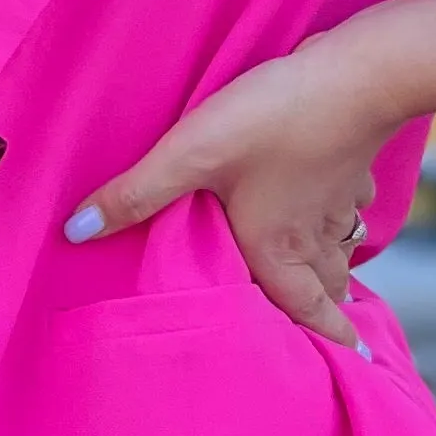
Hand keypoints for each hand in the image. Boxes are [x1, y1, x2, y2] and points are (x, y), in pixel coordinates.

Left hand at [64, 37, 388, 356]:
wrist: (359, 75)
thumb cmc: (274, 119)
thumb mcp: (192, 154)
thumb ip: (136, 193)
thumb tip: (76, 233)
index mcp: (278, 246)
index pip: (305, 307)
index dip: (324, 337)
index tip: (348, 360)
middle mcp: (314, 231)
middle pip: (328, 282)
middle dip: (329, 307)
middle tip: (335, 329)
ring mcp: (340, 195)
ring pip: (343, 244)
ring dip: (338, 264)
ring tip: (335, 277)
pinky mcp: (354, 159)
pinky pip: (354, 199)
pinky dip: (349, 210)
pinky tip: (342, 198)